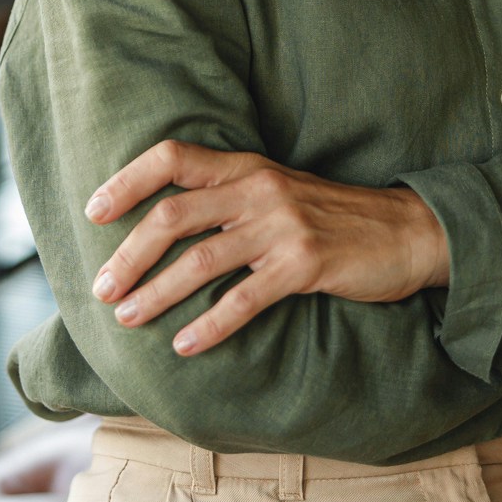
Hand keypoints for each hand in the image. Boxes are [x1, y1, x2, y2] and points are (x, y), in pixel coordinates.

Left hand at [80, 141, 447, 356]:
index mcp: (246, 167)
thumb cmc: (332, 217)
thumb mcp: (277, 190)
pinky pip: (244, 298)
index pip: (173, 156)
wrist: (407, 231)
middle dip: (129, 253)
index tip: (94, 211)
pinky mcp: (305, 265)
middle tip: (102, 288)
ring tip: (128, 318)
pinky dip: (209, 324)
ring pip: (201, 259)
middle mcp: (259, 189)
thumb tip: (162, 225)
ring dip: (157, 293)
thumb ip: (228, 197)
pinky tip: (186, 345)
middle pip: (174, 214)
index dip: (127, 180)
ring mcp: (282, 226)